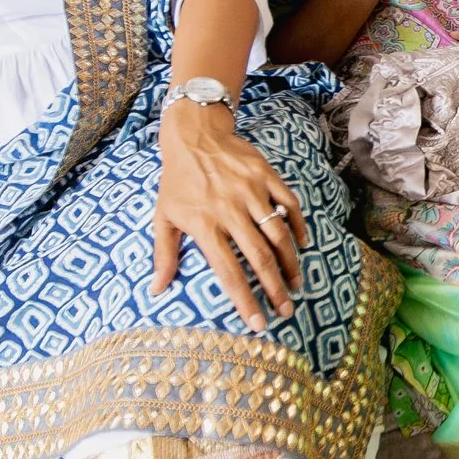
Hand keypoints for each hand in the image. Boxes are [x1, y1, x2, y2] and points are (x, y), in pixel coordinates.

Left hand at [153, 104, 310, 327]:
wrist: (193, 134)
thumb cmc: (176, 181)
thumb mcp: (163, 216)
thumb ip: (163, 255)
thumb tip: (156, 291)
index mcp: (204, 224)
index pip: (228, 271)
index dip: (244, 300)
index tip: (258, 324)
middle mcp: (229, 209)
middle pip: (259, 257)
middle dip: (274, 288)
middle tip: (286, 310)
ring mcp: (250, 191)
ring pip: (278, 234)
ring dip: (290, 262)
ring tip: (295, 284)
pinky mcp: (266, 176)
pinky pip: (288, 204)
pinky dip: (297, 226)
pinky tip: (301, 244)